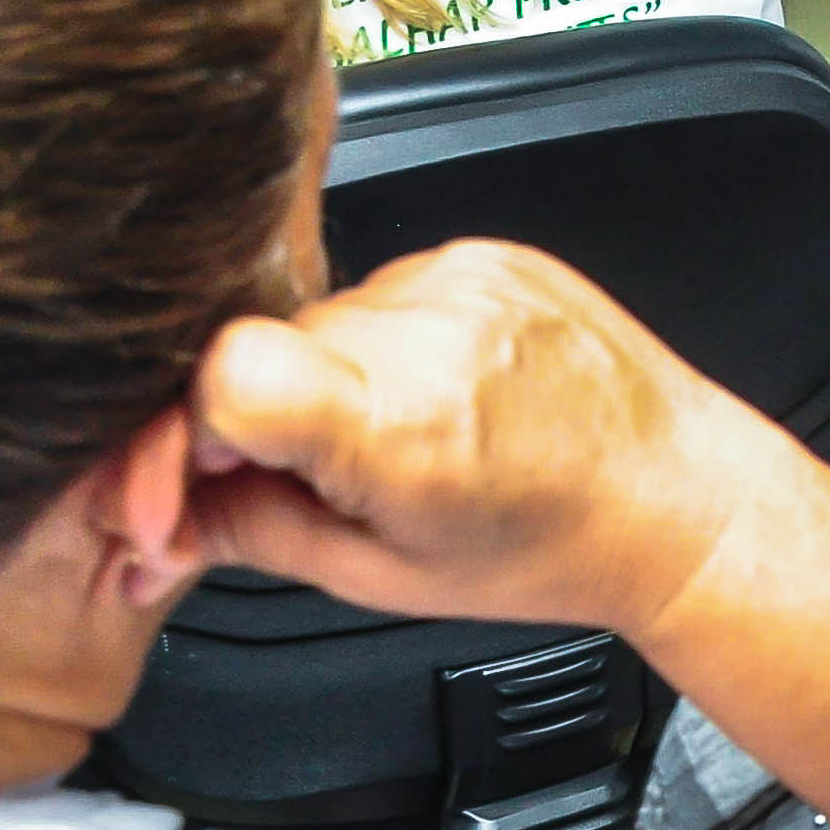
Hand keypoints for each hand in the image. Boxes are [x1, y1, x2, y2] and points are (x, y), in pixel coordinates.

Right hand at [188, 239, 783, 640]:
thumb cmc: (550, 548)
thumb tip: (156, 522)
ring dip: (326, 381)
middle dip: (252, 421)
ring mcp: (467, 280)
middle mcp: (433, 332)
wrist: (673, 494)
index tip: (205, 480)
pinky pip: (387, 291)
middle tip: (303, 481)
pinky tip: (438, 396)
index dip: (190, 431)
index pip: (227, 374)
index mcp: (400, 422)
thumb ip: (249, 534)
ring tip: (397, 441)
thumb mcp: (380, 575)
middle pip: (263, 349)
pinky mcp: (491, 254)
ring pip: (321, 319)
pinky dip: (385, 345)